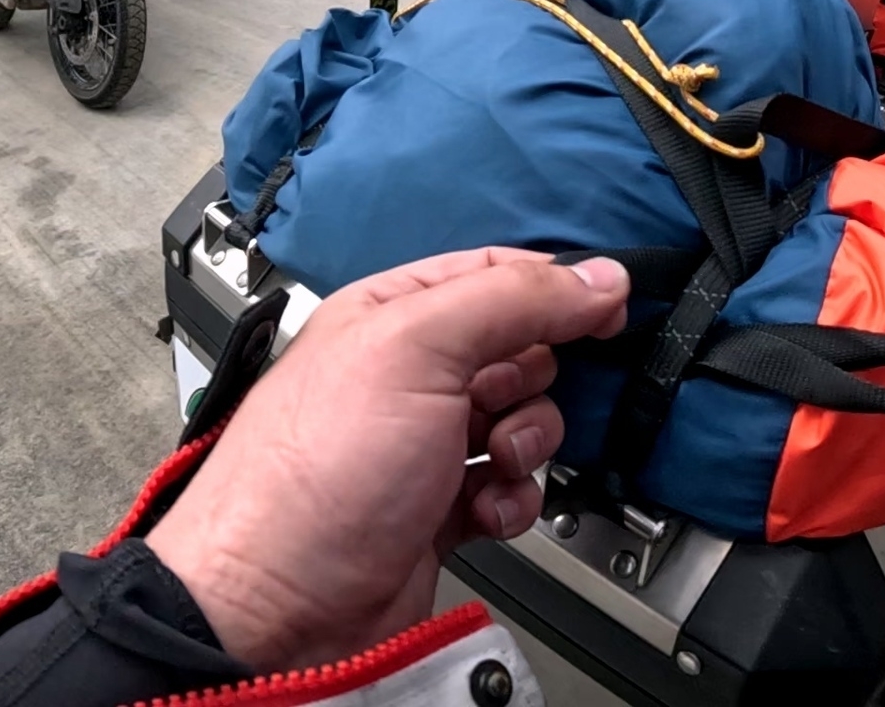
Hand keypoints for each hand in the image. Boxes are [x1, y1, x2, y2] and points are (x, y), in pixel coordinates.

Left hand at [146, 249, 628, 668]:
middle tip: (502, 402)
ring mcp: (423, 445)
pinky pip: (511, 489)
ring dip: (526, 445)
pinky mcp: (440, 509)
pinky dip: (512, 501)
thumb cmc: (309, 478)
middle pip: (520, 350)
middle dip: (534, 381)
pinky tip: (484, 510)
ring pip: (523, 422)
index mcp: (389, 316)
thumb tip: (594, 278)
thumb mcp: (417, 351)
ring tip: (492, 464)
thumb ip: (512, 300)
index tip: (607, 308)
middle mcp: (404, 376)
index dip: (556, 287)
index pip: (495, 274)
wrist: (277, 610)